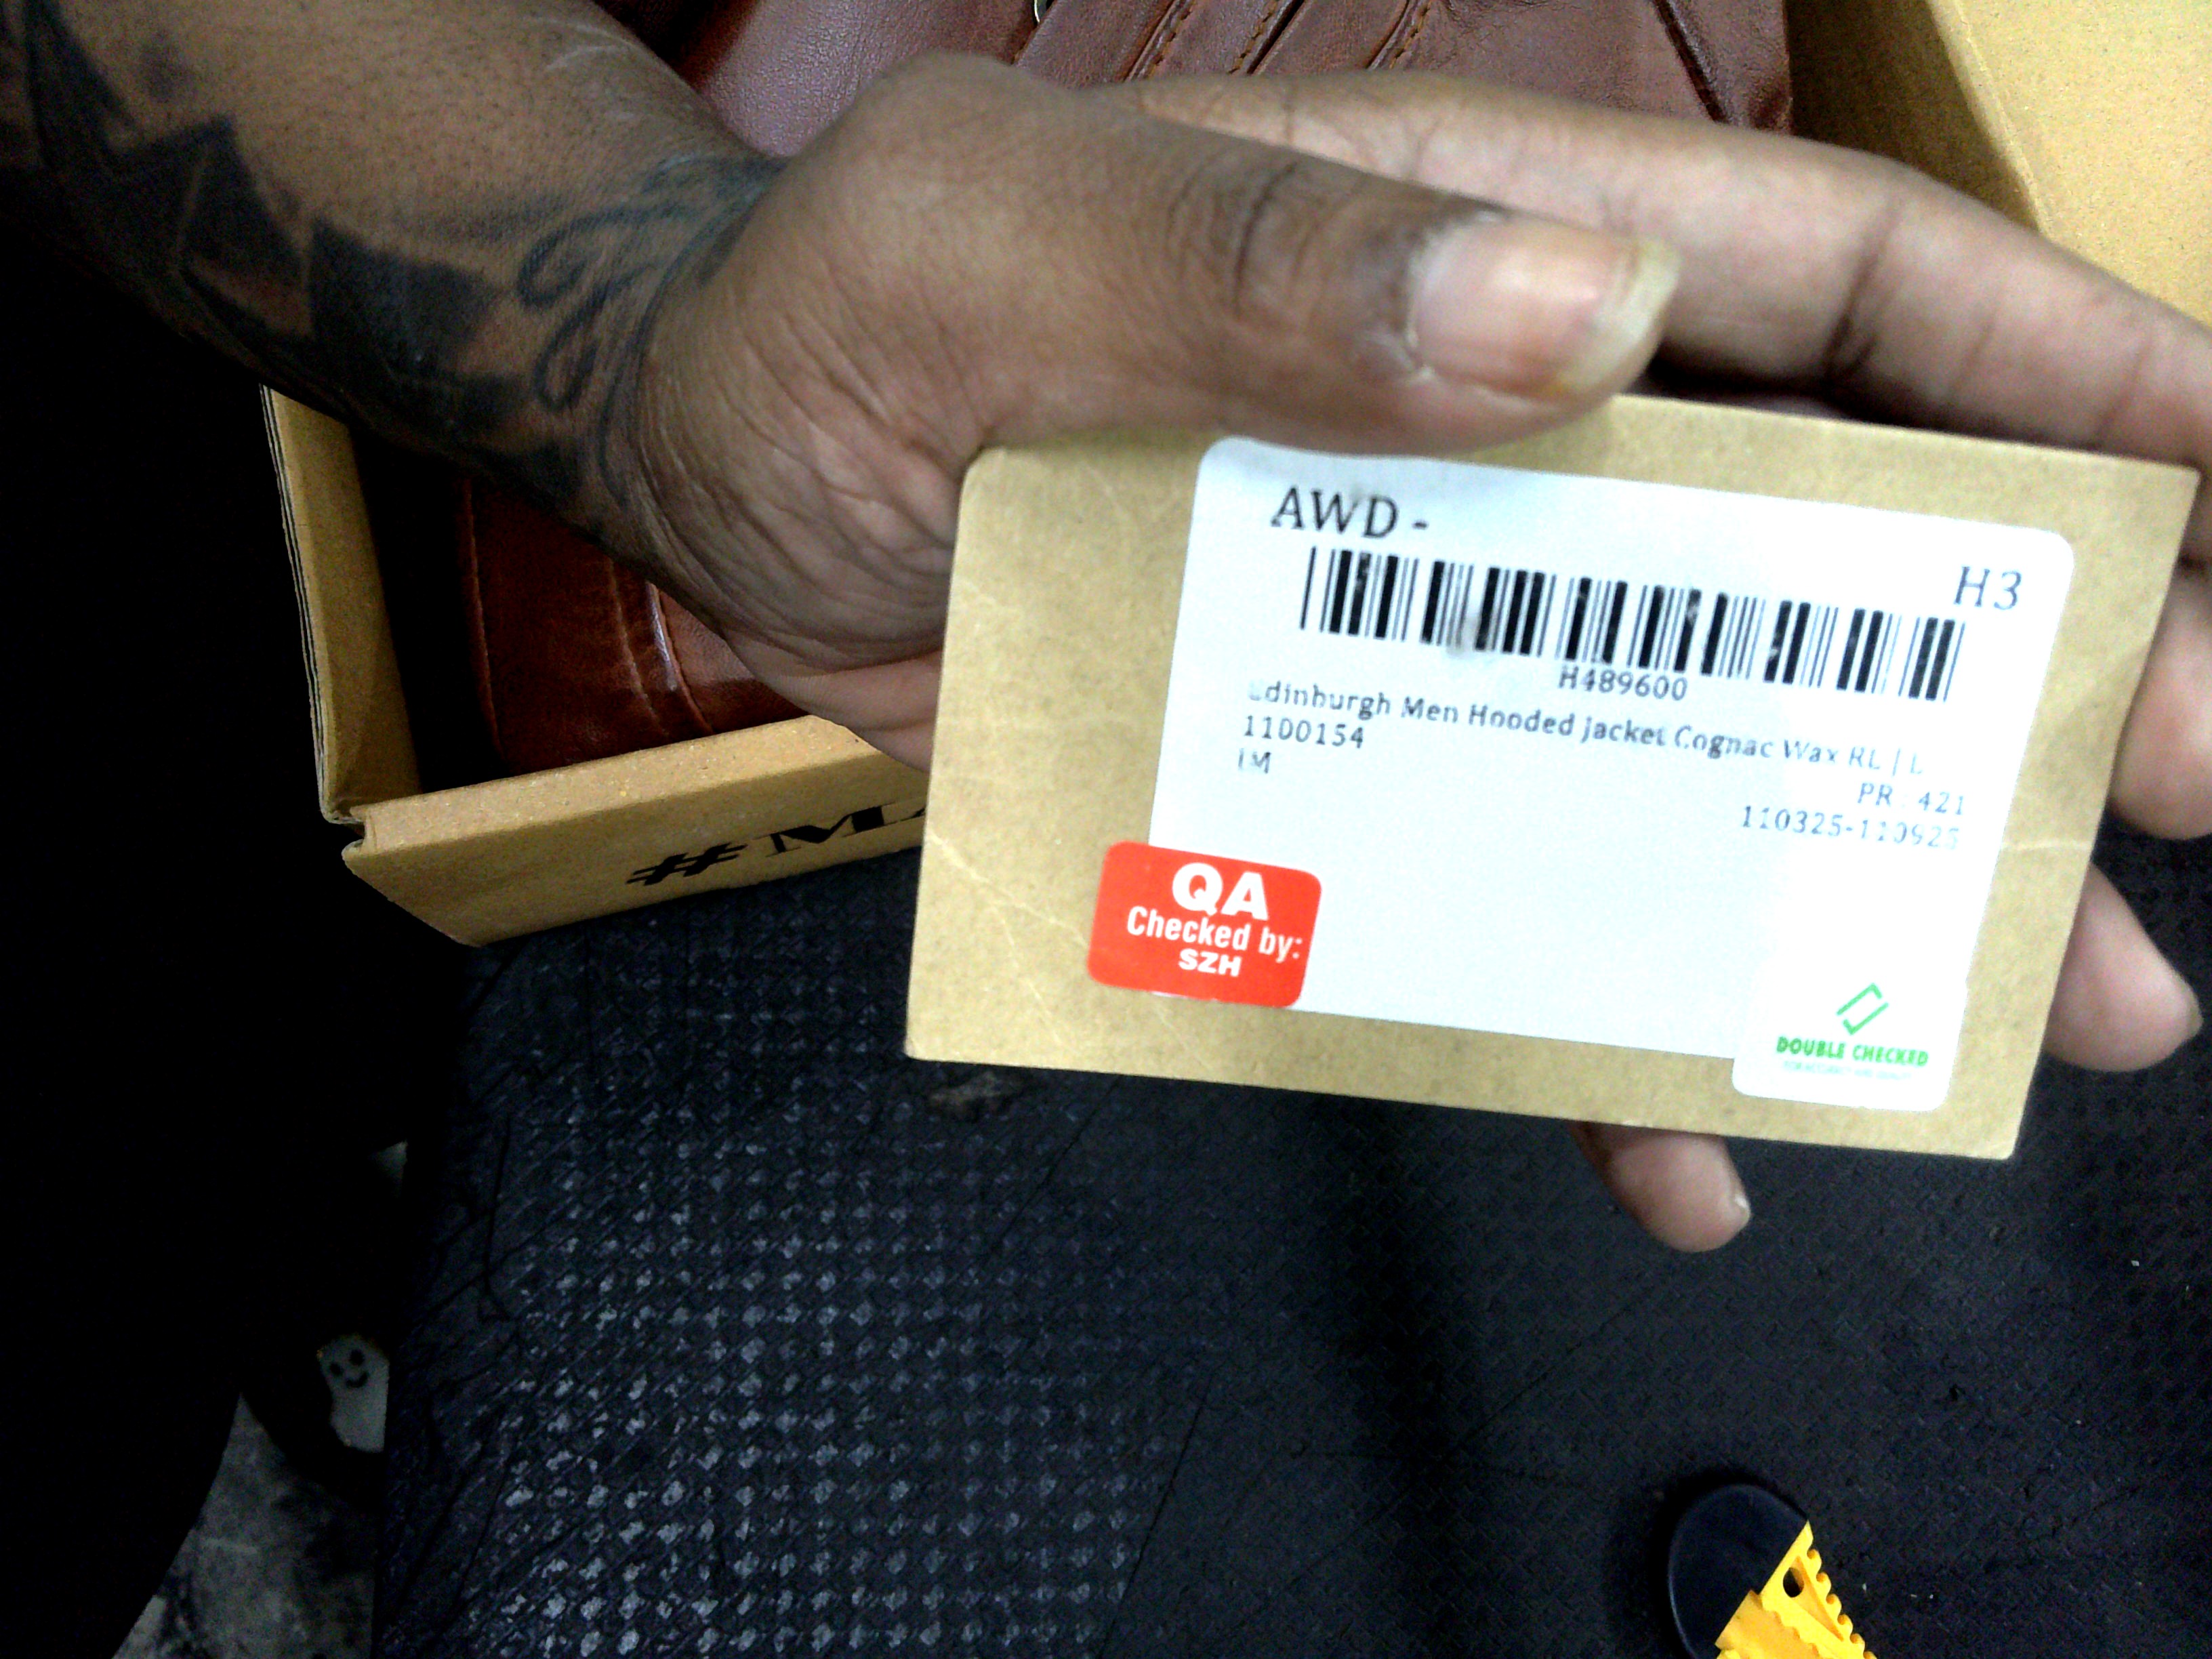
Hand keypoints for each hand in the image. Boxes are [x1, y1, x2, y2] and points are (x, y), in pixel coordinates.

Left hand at [624, 57, 2210, 1249]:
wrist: (715, 465)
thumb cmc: (845, 313)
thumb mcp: (1019, 244)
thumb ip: (1273, 268)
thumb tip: (1572, 318)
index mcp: (1469, 254)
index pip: (1828, 291)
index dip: (2054, 383)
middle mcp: (1484, 434)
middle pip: (1815, 551)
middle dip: (2002, 686)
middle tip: (2154, 850)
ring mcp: (1412, 613)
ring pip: (1682, 748)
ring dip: (1842, 883)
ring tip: (2011, 1029)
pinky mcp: (1319, 755)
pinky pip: (1490, 887)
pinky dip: (1580, 1011)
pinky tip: (1677, 1138)